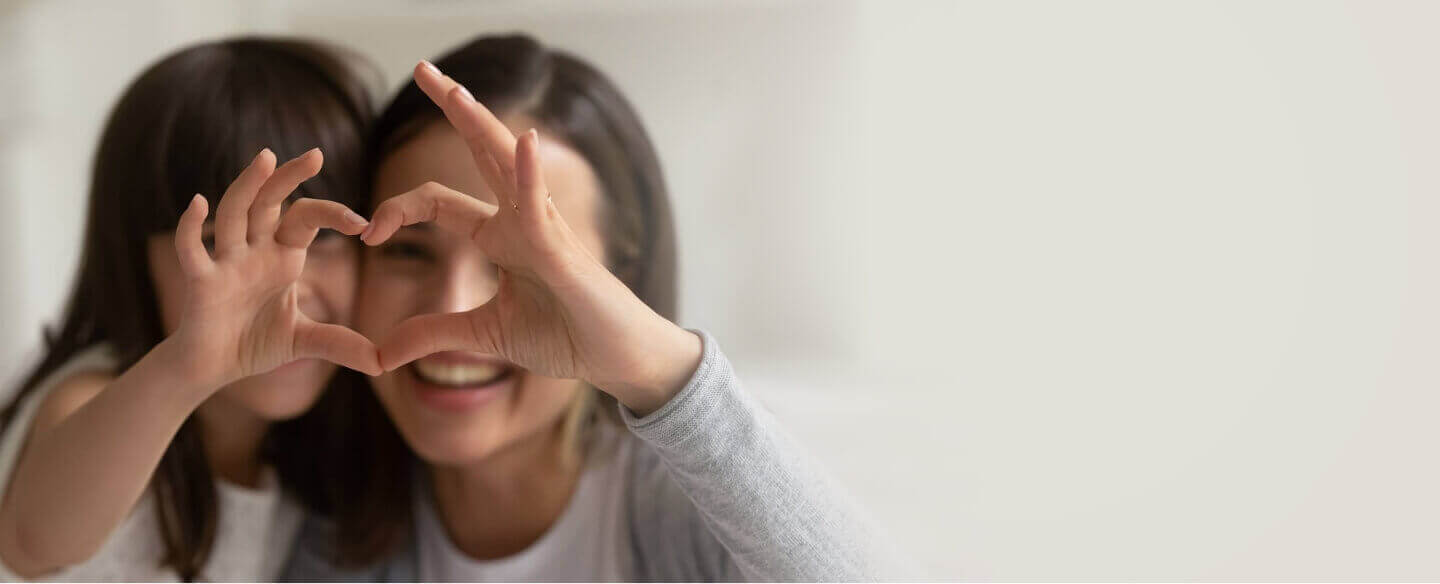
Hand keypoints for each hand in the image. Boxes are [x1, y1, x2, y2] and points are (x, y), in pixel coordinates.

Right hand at [170, 148, 380, 391]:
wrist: (213, 369)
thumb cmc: (254, 344)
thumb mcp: (305, 342)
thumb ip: (340, 344)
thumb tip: (384, 363)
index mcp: (282, 256)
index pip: (306, 219)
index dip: (332, 214)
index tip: (363, 223)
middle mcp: (254, 250)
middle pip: (270, 202)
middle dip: (289, 178)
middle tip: (316, 154)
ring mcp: (226, 261)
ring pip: (234, 213)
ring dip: (247, 185)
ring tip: (266, 158)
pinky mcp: (201, 281)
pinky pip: (191, 248)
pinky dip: (191, 226)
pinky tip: (198, 203)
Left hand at [364, 61, 699, 414]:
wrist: (614, 359)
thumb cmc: (565, 337)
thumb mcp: (484, 335)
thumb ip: (433, 334)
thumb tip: (380, 354)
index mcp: (501, 237)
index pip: (438, 203)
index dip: (396, 210)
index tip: (366, 234)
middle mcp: (521, 221)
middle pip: (479, 153)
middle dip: (452, 110)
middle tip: (421, 67)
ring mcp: (544, 230)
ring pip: (507, 165)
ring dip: (481, 125)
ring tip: (454, 90)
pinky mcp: (562, 252)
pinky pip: (540, 208)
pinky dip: (529, 174)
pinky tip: (523, 142)